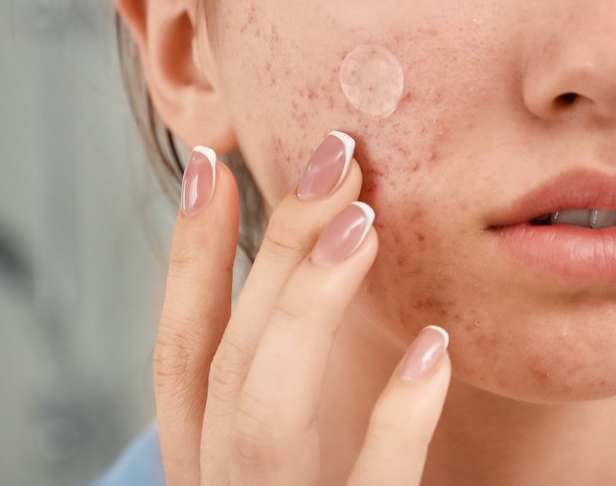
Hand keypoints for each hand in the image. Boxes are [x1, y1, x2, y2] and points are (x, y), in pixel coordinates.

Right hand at [151, 132, 451, 484]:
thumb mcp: (287, 456)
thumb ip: (286, 382)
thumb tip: (313, 254)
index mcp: (205, 462)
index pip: (182, 353)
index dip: (189, 255)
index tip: (209, 161)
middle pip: (230, 361)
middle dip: (276, 252)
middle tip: (336, 160)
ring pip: (265, 414)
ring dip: (308, 309)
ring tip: (363, 222)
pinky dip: (399, 419)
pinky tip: (434, 346)